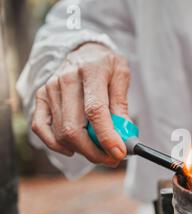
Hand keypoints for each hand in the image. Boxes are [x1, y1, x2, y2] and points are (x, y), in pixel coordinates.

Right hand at [31, 43, 129, 165]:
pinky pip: (41, 128)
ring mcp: (49, 89)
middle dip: (95, 152)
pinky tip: (73, 149)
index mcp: (90, 71)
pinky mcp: (41, 98)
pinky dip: (56, 145)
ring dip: (82, 151)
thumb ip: (122, 104)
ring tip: (99, 150)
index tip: (119, 153)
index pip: (95, 110)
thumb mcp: (121, 76)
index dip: (107, 136)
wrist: (84, 50)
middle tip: (112, 159)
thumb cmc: (106, 65)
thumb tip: (124, 134)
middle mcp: (65, 80)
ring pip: (60, 134)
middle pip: (74, 128)